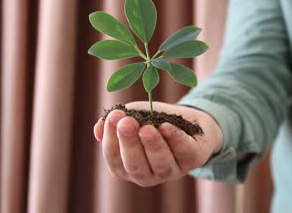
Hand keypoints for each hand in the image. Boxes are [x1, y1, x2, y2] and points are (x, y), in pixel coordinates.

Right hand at [93, 101, 222, 186]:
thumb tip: (98, 128)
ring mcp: (171, 170)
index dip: (111, 140)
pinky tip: (167, 126)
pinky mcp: (193, 159)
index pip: (114, 160)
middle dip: (130, 144)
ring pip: (161, 163)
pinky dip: (176, 139)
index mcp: (128, 167)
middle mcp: (148, 174)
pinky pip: (185, 152)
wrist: (189, 120)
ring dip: (153, 145)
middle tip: (126, 123)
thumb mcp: (132, 118)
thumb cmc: (154, 121)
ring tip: (146, 128)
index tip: (113, 117)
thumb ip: (115, 123)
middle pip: (136, 166)